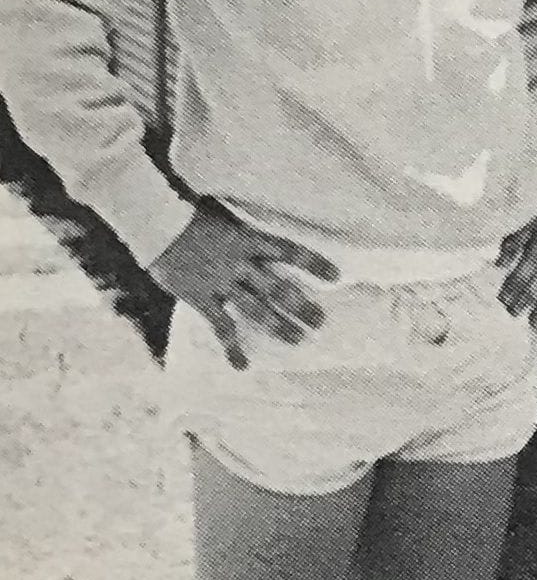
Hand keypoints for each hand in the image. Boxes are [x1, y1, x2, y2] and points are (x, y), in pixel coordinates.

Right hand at [148, 203, 336, 369]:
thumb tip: (261, 238)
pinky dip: (231, 347)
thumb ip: (243, 232)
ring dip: (278, 326)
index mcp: (248, 239)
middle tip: (321, 321)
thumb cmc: (190, 213)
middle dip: (301, 306)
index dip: (314, 263)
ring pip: (257, 309)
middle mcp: (240, 263)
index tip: (336, 275)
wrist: (155, 222)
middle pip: (279, 288)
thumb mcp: (225, 216)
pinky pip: (221, 325)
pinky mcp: (201, 297)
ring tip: (298, 340)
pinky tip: (242, 366)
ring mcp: (221, 282)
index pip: (290, 251)